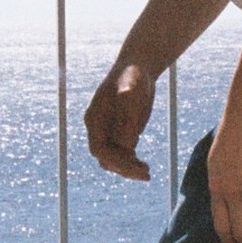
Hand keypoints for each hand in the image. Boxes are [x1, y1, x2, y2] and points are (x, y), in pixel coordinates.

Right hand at [84, 61, 156, 180]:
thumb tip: (127, 145)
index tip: (134, 165)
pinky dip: (132, 164)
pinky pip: (123, 155)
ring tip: (147, 173)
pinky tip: (144, 167)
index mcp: (95, 119)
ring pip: (113, 160)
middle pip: (106, 158)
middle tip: (146, 174)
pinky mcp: (121, 133)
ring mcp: (109, 132)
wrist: (138, 68)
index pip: (99, 149)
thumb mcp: (131, 92)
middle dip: (124, 168)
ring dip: (128, 169)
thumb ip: (127, 116)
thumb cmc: (132, 76)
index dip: (115, 160)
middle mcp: (99, 128)